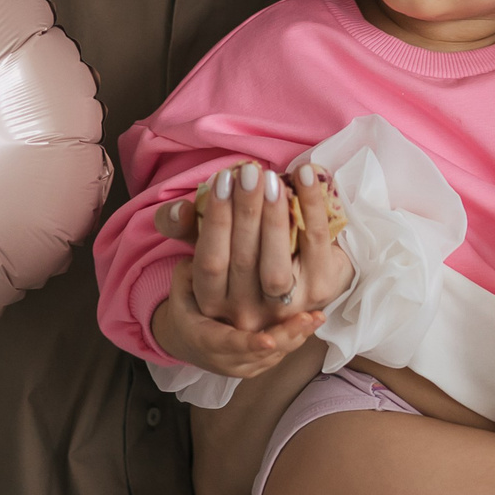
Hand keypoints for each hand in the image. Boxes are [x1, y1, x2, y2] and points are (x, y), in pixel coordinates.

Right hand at [151, 160, 352, 378]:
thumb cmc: (231, 276)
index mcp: (211, 304)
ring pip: (276, 264)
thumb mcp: (200, 254)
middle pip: (243, 260)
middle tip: (250, 171)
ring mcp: (280, 311)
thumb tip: (178, 211)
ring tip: (274, 180)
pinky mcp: (316, 296)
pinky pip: (314, 248)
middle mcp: (243, 314)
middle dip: (246, 211)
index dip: (216, 220)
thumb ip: (184, 229)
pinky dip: (312, 209)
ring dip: (275, 217)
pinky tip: (306, 178)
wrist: (272, 322)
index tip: (222, 180)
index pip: (211, 261)